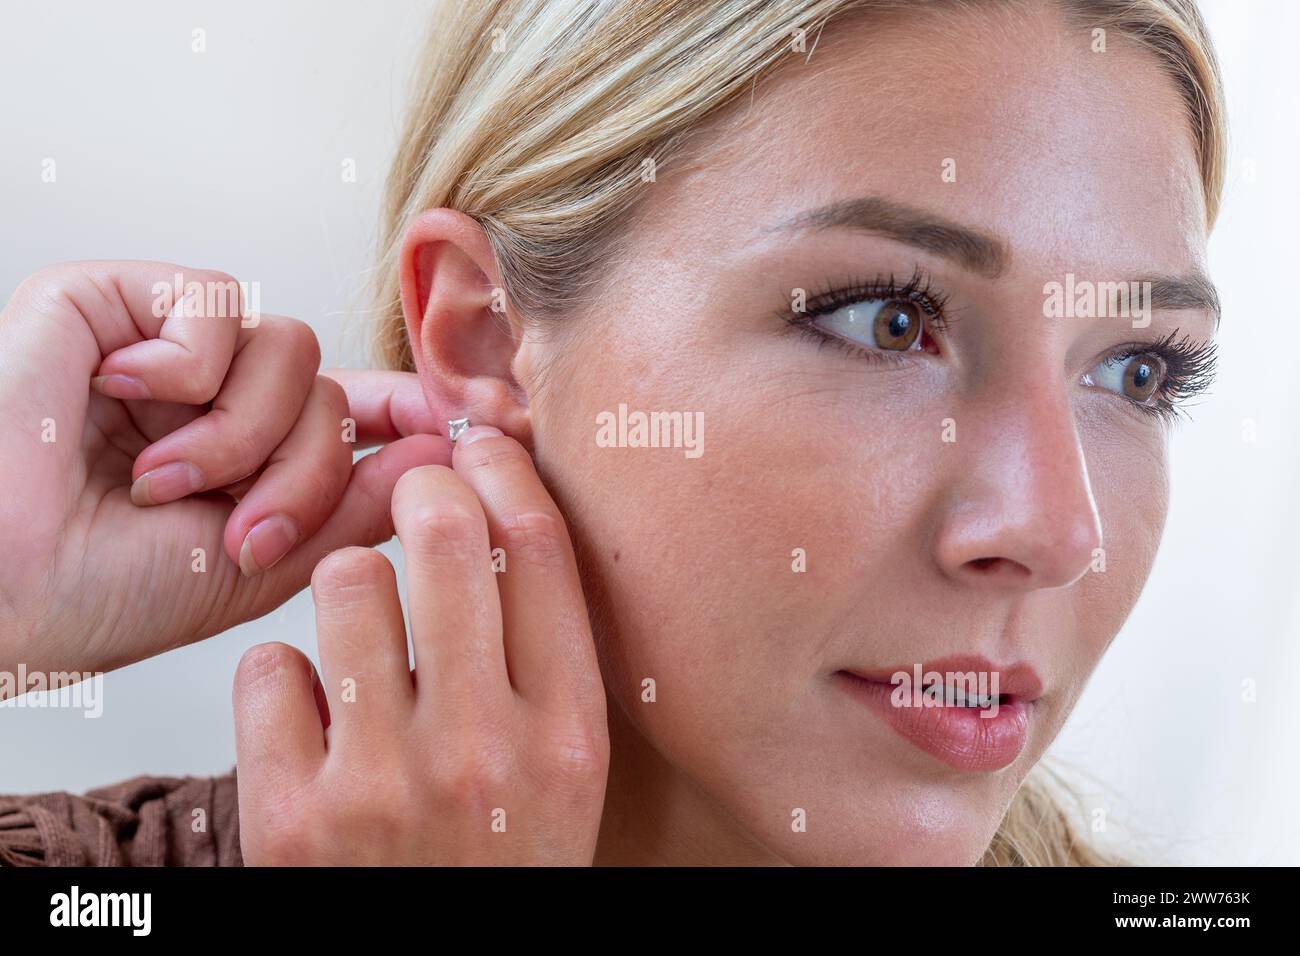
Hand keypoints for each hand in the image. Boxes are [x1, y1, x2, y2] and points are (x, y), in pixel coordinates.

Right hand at [0, 261, 445, 678]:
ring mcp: (176, 349)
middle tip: (245, 531)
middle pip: (338, 392)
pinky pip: (217, 303)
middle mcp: (224, 397)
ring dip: (240, 434)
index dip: (423, 416)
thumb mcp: (260, 564)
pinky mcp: (119, 299)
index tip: (492, 428)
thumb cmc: (105, 591)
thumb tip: (443, 449)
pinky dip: (182, 368)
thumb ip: (353, 506)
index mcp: (260, 455)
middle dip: (306, 472)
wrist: (2, 587)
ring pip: (291, 352)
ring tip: (166, 483)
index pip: (365, 411)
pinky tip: (121, 402)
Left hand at [233, 429, 608, 864]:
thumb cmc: (500, 857)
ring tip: (361, 632)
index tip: (477, 445)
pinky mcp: (292, 821)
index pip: (538, 549)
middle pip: (446, 535)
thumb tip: (504, 503)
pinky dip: (282, 677)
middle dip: (420, 487)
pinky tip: (312, 716)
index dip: (502, 468)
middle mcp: (485, 754)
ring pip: (348, 583)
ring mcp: (383, 789)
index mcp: (569, 735)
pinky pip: (266, 667)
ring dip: (351, 586)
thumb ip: (548, 653)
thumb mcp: (565, 766)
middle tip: (411, 491)